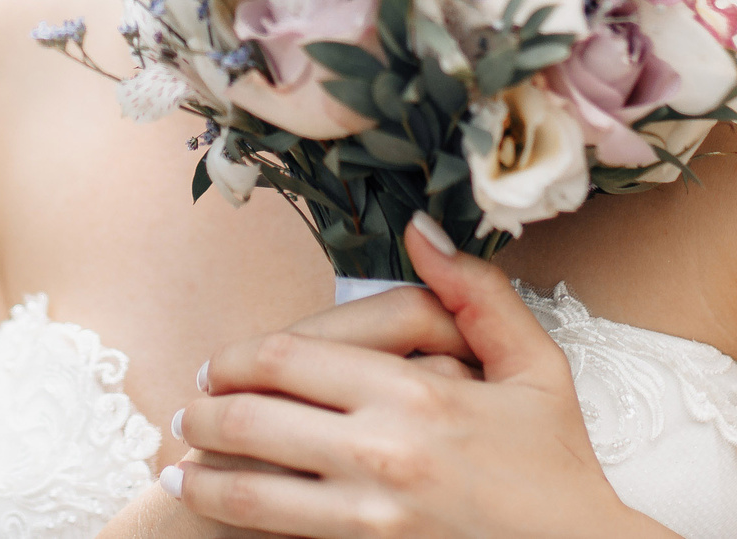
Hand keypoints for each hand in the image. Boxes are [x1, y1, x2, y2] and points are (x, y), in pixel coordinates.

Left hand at [164, 216, 667, 538]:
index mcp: (416, 395)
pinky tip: (220, 517)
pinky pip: (284, 536)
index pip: (288, 360)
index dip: (237, 359)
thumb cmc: (557, 466)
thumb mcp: (534, 368)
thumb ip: (478, 293)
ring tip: (179, 472)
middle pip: (254, 420)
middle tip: (184, 415)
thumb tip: (422, 228)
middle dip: (204, 416)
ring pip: (252, 491)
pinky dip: (241, 524)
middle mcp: (383, 454)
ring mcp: (372, 518)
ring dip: (203, 478)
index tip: (217, 366)